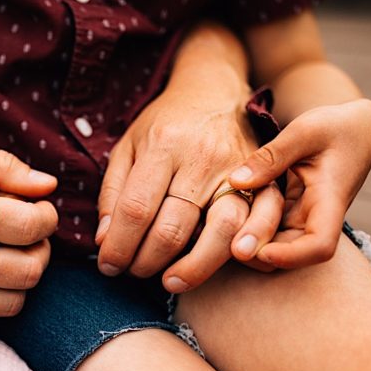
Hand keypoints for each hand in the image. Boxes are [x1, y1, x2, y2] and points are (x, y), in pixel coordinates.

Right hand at [0, 139, 58, 325]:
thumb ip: (1, 166)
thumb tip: (48, 186)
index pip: (28, 226)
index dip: (47, 217)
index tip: (42, 210)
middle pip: (28, 270)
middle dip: (41, 249)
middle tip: (29, 233)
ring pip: (13, 301)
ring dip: (21, 276)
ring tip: (6, 252)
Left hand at [95, 84, 285, 292]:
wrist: (214, 90)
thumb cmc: (165, 124)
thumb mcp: (128, 146)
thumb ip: (113, 193)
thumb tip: (105, 240)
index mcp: (163, 145)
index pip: (137, 209)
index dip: (119, 246)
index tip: (108, 265)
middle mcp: (202, 158)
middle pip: (174, 227)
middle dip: (147, 261)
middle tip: (133, 272)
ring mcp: (238, 169)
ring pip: (220, 231)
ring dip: (192, 268)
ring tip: (169, 281)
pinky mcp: (266, 179)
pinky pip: (262, 222)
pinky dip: (246, 249)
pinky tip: (222, 263)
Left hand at [227, 98, 370, 267]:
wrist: (353, 128)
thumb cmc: (334, 126)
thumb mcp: (303, 131)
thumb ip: (270, 157)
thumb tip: (236, 182)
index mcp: (331, 200)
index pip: (320, 245)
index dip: (291, 256)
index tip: (261, 250)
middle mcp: (319, 218)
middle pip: (292, 254)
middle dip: (259, 254)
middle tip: (226, 241)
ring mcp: (305, 218)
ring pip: (278, 246)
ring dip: (252, 242)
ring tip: (223, 224)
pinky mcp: (292, 213)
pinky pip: (271, 230)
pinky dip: (251, 227)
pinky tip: (229, 214)